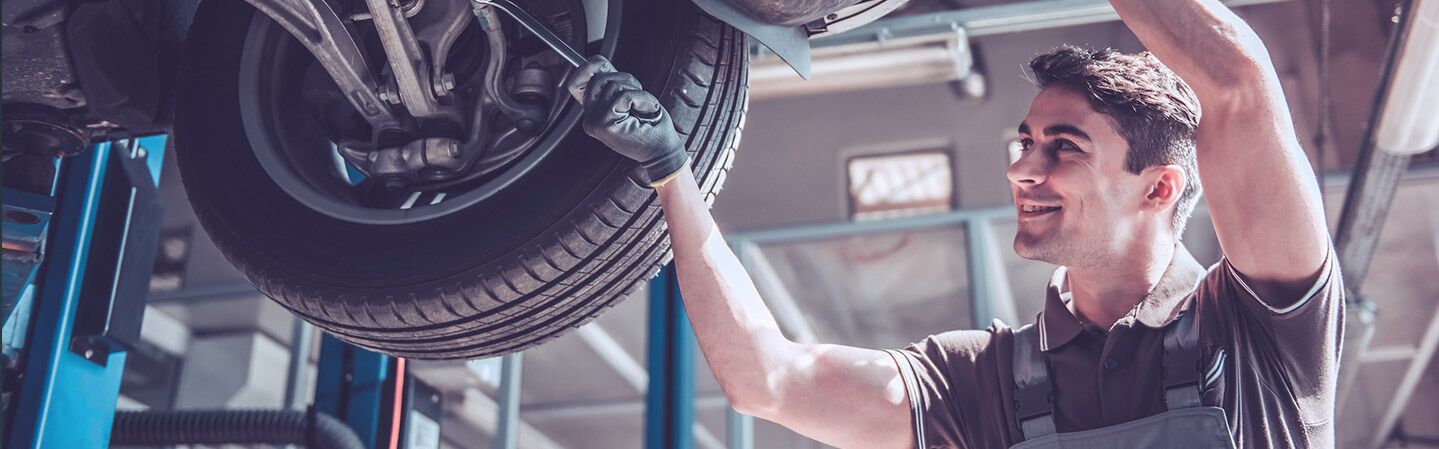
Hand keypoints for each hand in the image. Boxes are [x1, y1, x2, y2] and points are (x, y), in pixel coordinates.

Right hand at [565, 56, 688, 186]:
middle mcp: (590, 119)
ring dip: (637, 92)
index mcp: (592, 113)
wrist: (662, 152)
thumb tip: (597, 63)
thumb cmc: (650, 127)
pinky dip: (642, 99)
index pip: (577, 82)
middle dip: (625, 80)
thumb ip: (611, 83)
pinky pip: (624, 96)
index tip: (603, 64)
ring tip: (642, 107)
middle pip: (599, 79)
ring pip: (613, 85)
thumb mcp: (627, 99)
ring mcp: (596, 123)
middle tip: (637, 98)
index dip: (588, 67)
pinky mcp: (606, 124)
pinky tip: (647, 110)